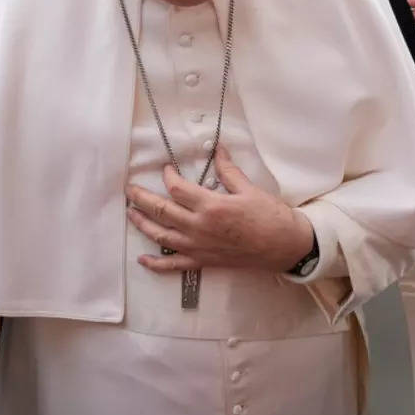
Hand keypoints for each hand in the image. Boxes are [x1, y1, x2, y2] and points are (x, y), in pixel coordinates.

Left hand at [126, 145, 313, 273]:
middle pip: (160, 211)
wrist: (285, 247)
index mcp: (211, 206)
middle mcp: (199, 227)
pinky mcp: (204, 261)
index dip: (167, 175)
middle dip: (141, 198)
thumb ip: (228, 170)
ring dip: (142, 224)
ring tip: (131, 213)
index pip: (176, 188)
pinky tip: (143, 259)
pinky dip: (156, 264)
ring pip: (161, 236)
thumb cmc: (271, 217)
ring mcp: (199, 247)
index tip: (165, 168)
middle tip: (129, 189)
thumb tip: (217, 149)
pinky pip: (174, 265)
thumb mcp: (249, 188)